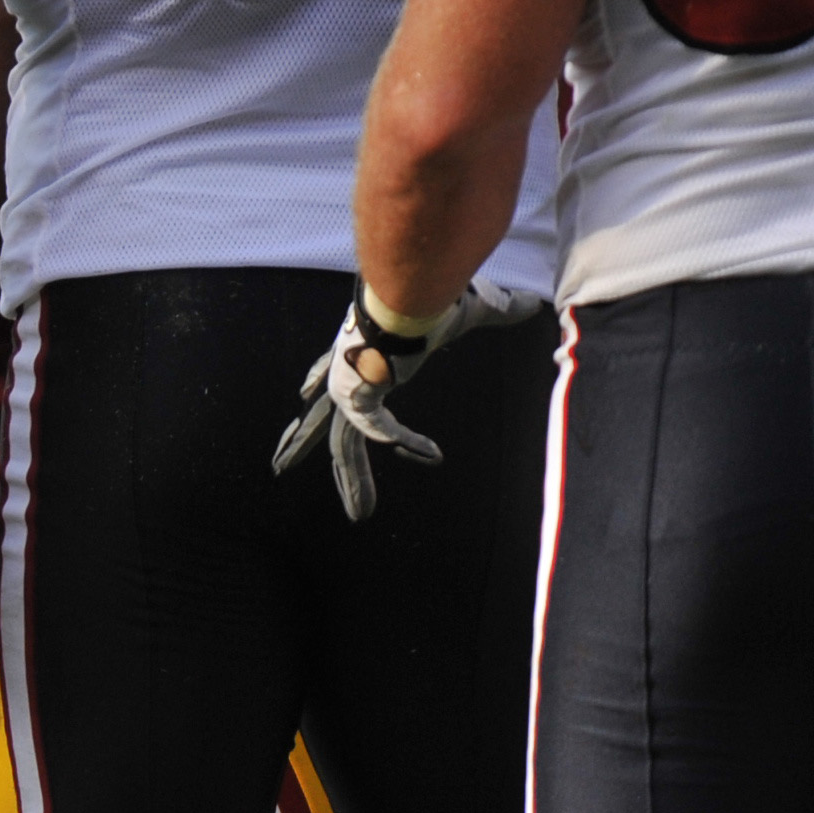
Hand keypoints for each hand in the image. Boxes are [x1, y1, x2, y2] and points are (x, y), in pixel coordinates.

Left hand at [271, 289, 536, 522]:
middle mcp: (344, 373)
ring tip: (359, 516)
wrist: (411, 296)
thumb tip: (532, 305)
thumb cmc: (433, 298)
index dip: (317, 379)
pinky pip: (382, 434)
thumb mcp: (467, 310)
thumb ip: (496, 313)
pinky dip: (409, 441)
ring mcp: (347, 390)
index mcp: (358, 348)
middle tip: (280, 467)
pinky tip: (432, 453)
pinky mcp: (359, 402)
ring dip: (353, 482)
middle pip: (323, 421)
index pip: (332, 368)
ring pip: (343, 446)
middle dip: (301, 446)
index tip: (302, 394)